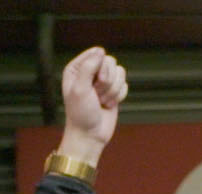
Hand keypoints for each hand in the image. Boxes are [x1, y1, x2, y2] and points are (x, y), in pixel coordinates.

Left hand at [57, 47, 126, 162]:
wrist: (89, 135)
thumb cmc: (81, 113)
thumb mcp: (80, 88)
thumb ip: (89, 67)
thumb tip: (101, 51)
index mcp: (76, 68)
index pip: (97, 54)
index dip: (99, 68)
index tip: (93, 83)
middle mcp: (89, 72)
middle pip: (111, 62)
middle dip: (106, 81)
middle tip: (96, 95)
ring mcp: (102, 81)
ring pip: (120, 72)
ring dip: (112, 90)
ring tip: (101, 102)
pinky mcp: (113, 90)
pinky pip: (125, 85)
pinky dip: (118, 97)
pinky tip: (107, 105)